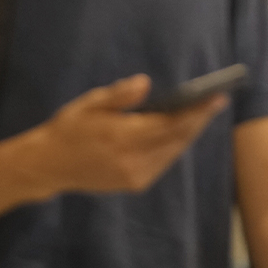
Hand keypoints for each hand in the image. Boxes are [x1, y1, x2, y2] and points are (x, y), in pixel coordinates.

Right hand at [23, 75, 226, 197]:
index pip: (170, 124)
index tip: (217, 98)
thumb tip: (146, 83)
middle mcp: (134, 160)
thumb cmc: (69, 129)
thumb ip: (119, 95)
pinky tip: (179, 133)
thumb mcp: (89, 104)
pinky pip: (163, 162)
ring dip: (188, 134)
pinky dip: (173, 146)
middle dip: (198, 121)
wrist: (49, 165)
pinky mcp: (135, 184)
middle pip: (177, 139)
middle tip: (216, 102)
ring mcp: (136, 176)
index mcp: (123, 137)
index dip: (197, 112)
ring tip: (201, 114)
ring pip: (173, 152)